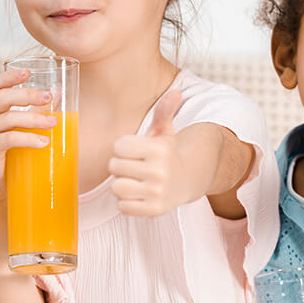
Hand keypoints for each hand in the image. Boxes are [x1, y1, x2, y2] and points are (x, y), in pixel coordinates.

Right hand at [0, 68, 58, 200]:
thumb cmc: (9, 159)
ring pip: (9, 118)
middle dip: (28, 94)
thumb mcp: (17, 132)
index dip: (9, 76)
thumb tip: (58, 94)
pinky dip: (28, 138)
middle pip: (3, 97)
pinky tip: (43, 142)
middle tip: (49, 97)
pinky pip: (9, 139)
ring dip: (34, 118)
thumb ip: (32, 114)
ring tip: (54, 123)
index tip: (28, 71)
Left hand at [108, 89, 190, 216]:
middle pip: (114, 167)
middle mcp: (159, 171)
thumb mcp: (165, 131)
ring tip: (134, 180)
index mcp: (159, 149)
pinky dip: (126, 202)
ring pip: (117, 188)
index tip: (133, 150)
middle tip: (133, 165)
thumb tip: (175, 92)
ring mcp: (157, 192)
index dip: (122, 148)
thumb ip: (164, 111)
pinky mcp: (154, 210)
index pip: (118, 147)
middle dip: (120, 165)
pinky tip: (138, 194)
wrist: (189, 178)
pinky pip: (123, 206)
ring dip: (121, 184)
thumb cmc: (168, 153)